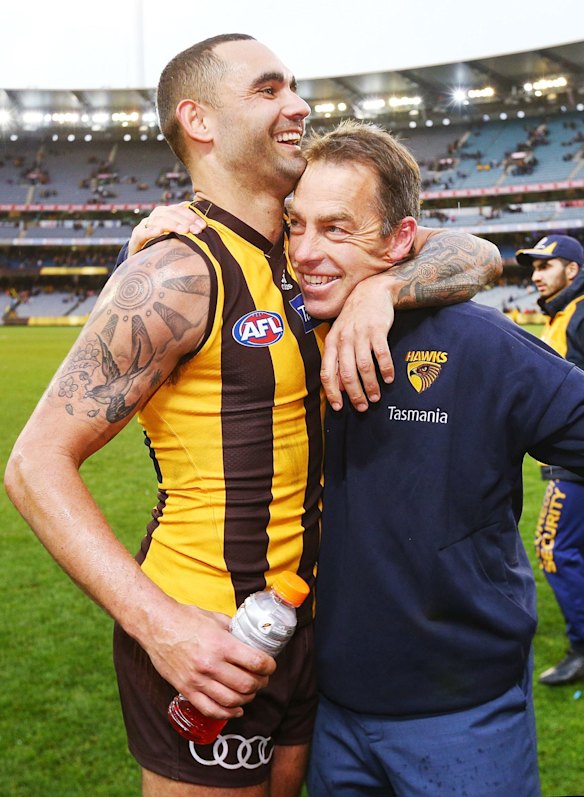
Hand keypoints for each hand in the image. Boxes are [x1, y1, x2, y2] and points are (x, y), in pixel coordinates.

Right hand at [128, 202, 207, 255]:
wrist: (140, 259)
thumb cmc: (163, 246)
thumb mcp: (176, 237)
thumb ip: (186, 228)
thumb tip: (204, 224)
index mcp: (165, 214)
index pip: (179, 210)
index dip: (192, 216)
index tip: (203, 225)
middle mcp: (155, 217)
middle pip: (170, 213)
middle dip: (185, 221)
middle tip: (197, 230)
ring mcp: (144, 226)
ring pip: (158, 220)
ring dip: (172, 224)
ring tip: (184, 231)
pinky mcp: (136, 238)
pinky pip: (142, 232)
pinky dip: (150, 231)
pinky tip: (160, 231)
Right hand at [145, 602, 276, 719]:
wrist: (157, 626)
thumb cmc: (186, 619)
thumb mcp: (216, 618)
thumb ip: (234, 630)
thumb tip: (249, 637)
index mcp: (221, 644)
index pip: (256, 662)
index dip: (269, 666)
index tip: (270, 666)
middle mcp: (210, 664)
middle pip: (247, 684)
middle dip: (260, 684)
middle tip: (262, 679)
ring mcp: (197, 680)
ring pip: (231, 701)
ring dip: (246, 699)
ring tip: (249, 693)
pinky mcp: (186, 690)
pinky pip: (210, 710)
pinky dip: (227, 714)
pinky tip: (235, 710)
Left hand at [321, 275, 394, 411]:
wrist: (372, 291)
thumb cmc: (354, 317)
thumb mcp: (340, 336)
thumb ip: (338, 360)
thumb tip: (338, 387)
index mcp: (332, 342)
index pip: (327, 373)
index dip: (332, 393)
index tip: (339, 407)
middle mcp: (344, 339)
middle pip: (347, 374)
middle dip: (354, 394)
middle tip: (362, 407)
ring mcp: (360, 334)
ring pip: (364, 367)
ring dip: (370, 385)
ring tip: (376, 397)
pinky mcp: (377, 330)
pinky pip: (381, 354)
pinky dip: (385, 369)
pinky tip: (388, 379)